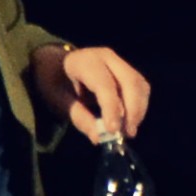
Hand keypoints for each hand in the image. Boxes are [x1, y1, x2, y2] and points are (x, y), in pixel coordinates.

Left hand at [29, 44, 150, 141]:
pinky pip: (141, 89)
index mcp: (84, 61)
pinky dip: (139, 107)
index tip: (113, 130)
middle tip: (128, 132)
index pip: (105, 85)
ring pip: (140, 86)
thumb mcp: (58, 100)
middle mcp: (107, 57)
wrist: (56, 65)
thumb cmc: (55, 82)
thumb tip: (99, 137)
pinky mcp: (128, 70)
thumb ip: (79, 117)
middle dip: (133, 110)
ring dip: (138, 110)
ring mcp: (120, 62)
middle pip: (130, 82)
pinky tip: (130, 121)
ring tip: (129, 130)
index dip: (111, 108)